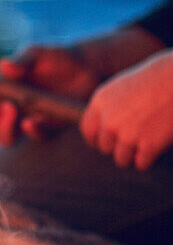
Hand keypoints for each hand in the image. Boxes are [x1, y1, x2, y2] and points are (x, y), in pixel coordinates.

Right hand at [0, 44, 99, 146]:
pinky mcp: (48, 127)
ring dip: (3, 129)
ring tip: (13, 110)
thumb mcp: (37, 54)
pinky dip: (32, 131)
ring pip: (3, 138)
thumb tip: (2, 66)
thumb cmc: (56, 57)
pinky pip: (35, 137)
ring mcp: (26, 119)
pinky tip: (33, 121)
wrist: (89, 67)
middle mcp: (7, 107)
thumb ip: (20, 61)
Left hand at [80, 50, 172, 169]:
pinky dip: (150, 157)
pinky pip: (141, 164)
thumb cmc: (154, 81)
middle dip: (119, 145)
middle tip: (136, 135)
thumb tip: (103, 133)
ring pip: (121, 159)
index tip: (106, 143)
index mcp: (100, 102)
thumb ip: (108, 109)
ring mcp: (127, 134)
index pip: (88, 131)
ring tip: (147, 137)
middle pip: (105, 147)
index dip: (96, 139)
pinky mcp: (147, 146)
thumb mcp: (122, 88)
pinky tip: (158, 142)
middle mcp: (109, 120)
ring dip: (134, 154)